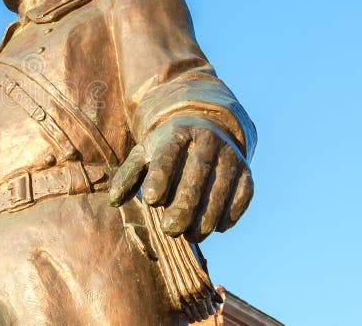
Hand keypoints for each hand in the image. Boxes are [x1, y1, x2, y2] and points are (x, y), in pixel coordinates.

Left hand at [108, 116, 253, 241]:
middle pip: (198, 175)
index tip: (149, 200)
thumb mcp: (143, 154)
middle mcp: (207, 141)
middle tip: (170, 229)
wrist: (206, 126)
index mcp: (177, 133)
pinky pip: (243, 195)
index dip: (160, 177)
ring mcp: (230, 155)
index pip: (169, 155)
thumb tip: (114, 202)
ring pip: (222, 189)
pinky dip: (231, 214)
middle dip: (185, 205)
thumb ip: (127, 175)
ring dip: (208, 216)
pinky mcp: (247, 171)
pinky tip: (216, 228)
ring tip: (191, 236)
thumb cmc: (166, 148)